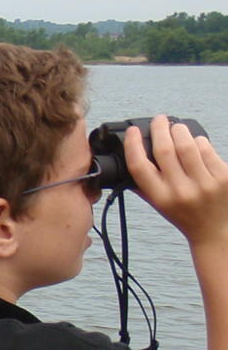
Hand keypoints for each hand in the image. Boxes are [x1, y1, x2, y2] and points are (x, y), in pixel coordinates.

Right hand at [126, 115, 227, 246]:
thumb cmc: (184, 215)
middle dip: (160, 129)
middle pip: (165, 150)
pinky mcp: (223, 176)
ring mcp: (205, 183)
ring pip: (188, 145)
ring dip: (180, 130)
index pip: (140, 167)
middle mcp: (181, 191)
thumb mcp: (159, 205)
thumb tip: (131, 157)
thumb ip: (144, 185)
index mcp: (161, 198)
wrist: (215, 230)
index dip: (133, 145)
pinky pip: (207, 149)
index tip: (133, 132)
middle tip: (158, 120)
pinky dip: (199, 141)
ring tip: (176, 127)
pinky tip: (195, 141)